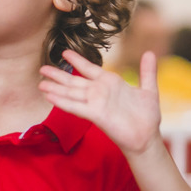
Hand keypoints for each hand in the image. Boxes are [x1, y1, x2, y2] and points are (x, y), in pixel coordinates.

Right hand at [39, 50, 161, 154]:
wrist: (147, 137)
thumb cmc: (147, 116)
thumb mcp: (149, 90)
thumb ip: (147, 71)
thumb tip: (150, 52)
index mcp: (110, 83)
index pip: (89, 68)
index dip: (77, 60)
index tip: (65, 52)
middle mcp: (99, 92)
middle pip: (74, 81)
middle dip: (58, 75)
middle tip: (42, 68)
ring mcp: (96, 103)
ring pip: (71, 93)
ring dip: (55, 89)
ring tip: (40, 84)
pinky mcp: (95, 115)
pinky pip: (76, 106)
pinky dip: (62, 102)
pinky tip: (50, 97)